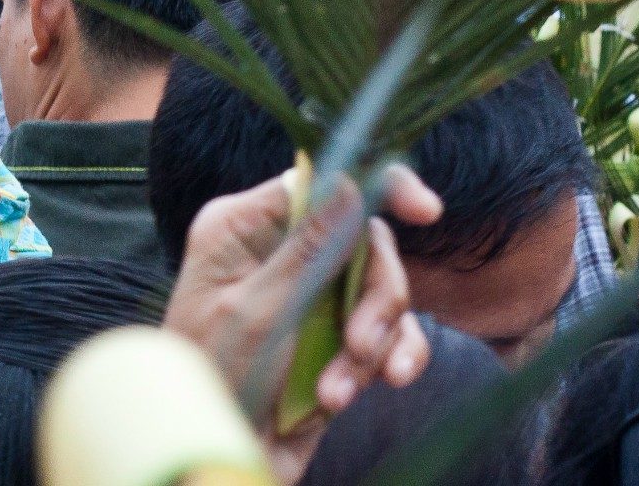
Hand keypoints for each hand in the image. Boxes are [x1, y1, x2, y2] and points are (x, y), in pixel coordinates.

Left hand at [163, 165, 439, 481]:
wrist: (213, 457)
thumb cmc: (212, 380)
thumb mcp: (257, 312)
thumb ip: (308, 250)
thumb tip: (350, 181)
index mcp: (244, 227)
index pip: (322, 181)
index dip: (378, 186)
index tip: (426, 211)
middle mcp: (279, 252)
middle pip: (366, 241)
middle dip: (377, 296)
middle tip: (361, 345)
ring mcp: (311, 296)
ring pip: (383, 292)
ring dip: (374, 343)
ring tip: (338, 390)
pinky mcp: (334, 339)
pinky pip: (387, 335)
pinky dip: (383, 363)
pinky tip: (348, 397)